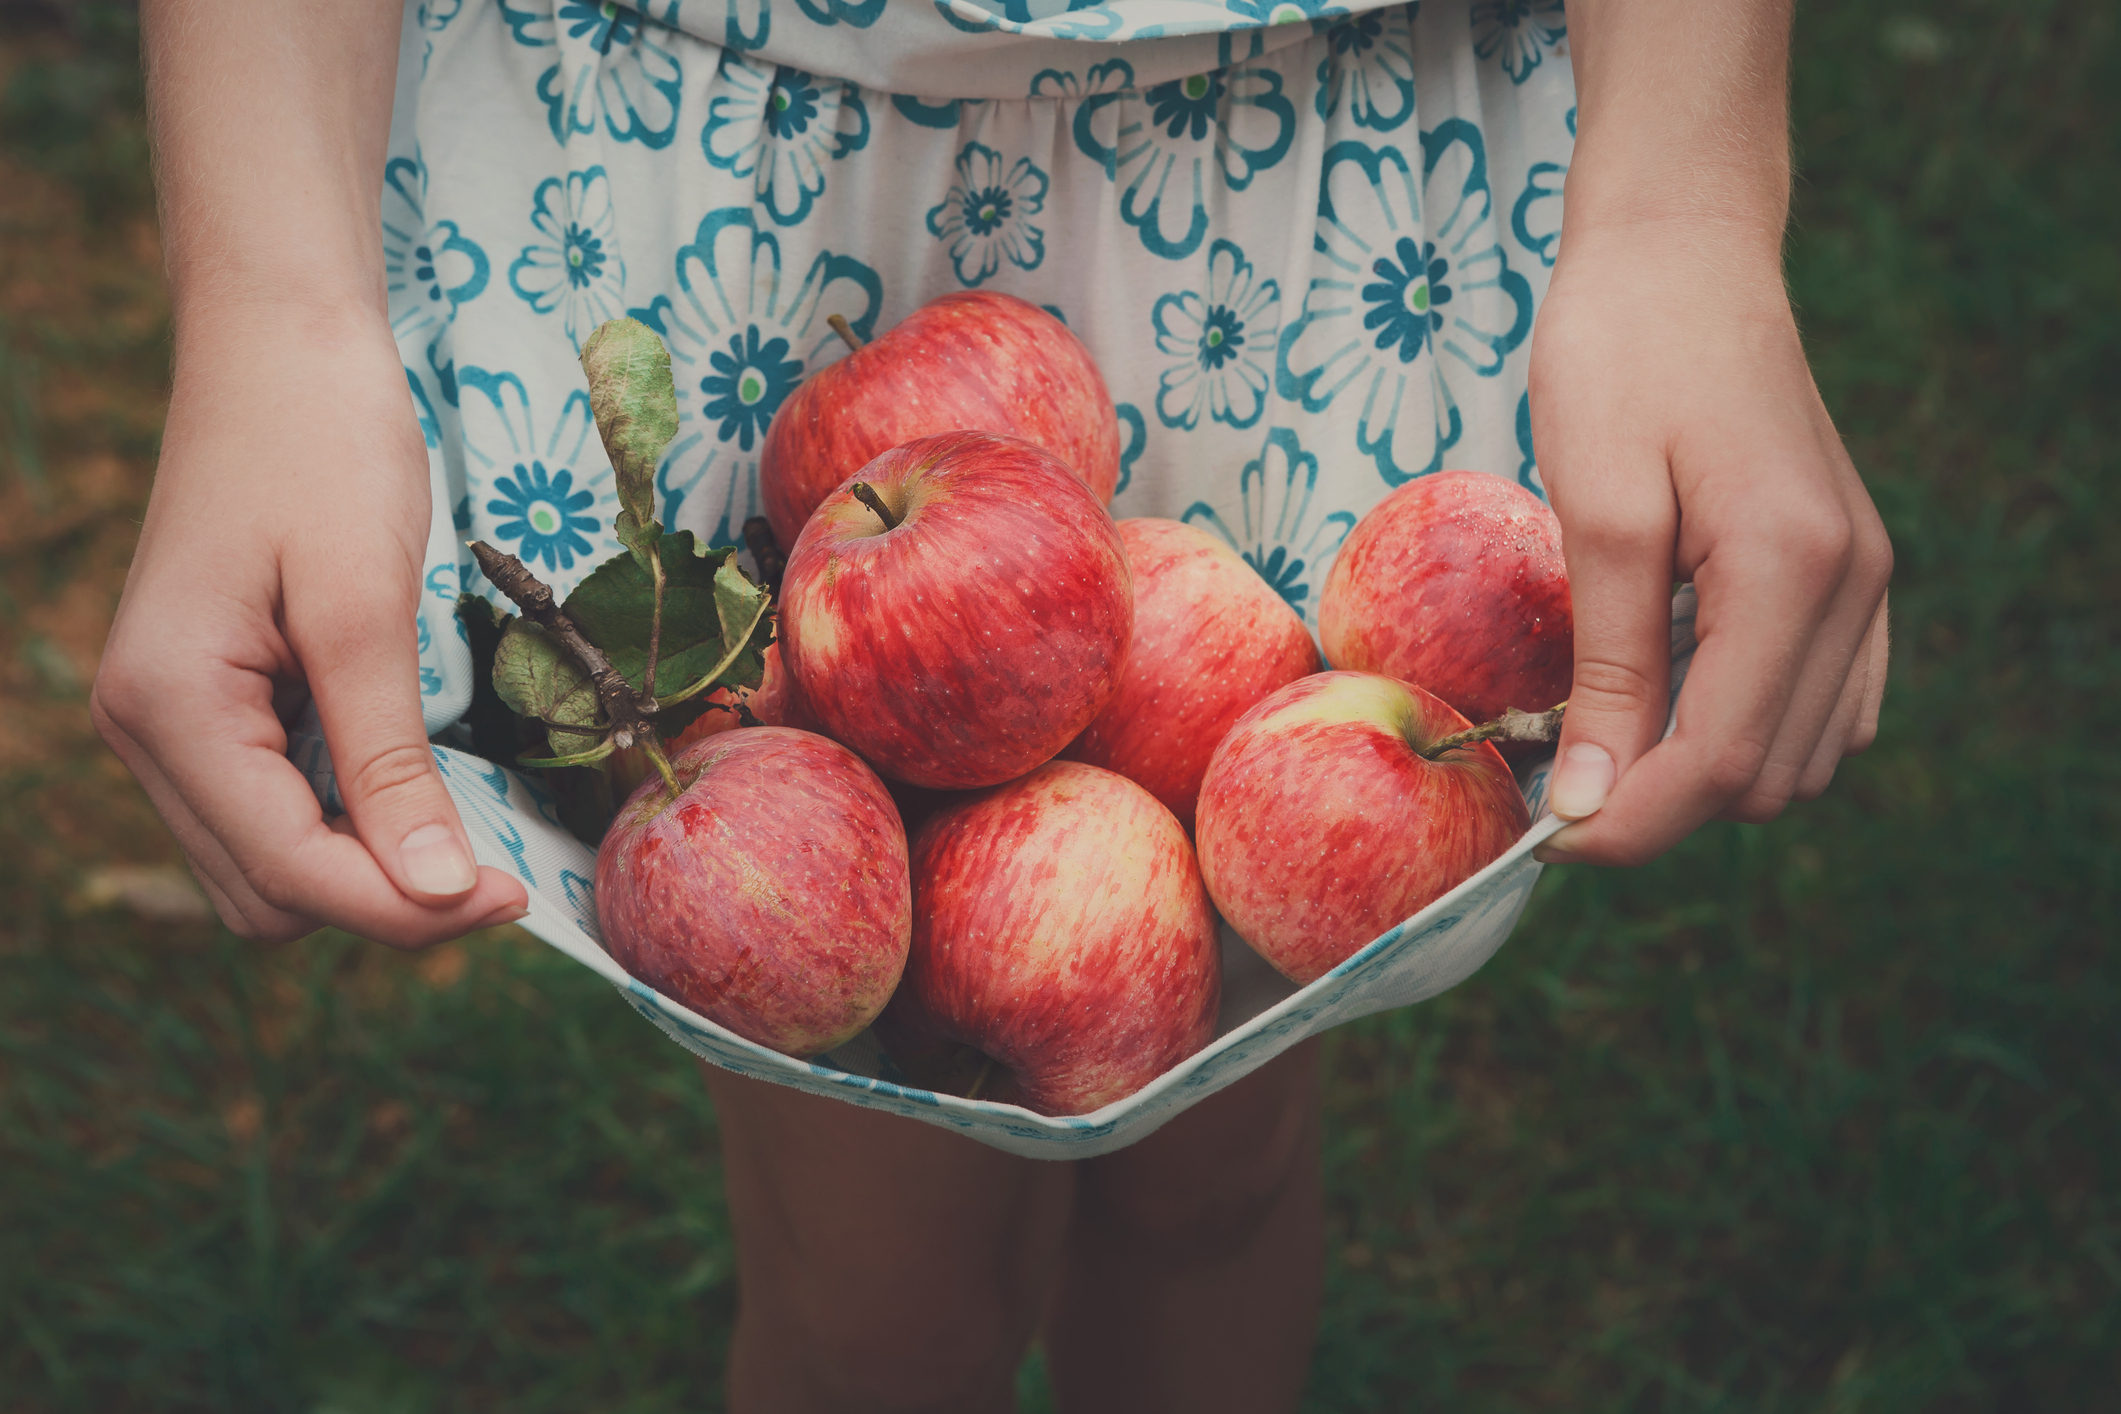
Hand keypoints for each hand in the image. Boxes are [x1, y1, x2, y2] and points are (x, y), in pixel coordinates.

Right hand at [92, 305, 528, 943]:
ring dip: (363, 868)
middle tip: (495, 864)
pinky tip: (412, 782)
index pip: (290, 873)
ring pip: (264, 866)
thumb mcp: (365, 605)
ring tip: (460, 821)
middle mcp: (145, 730)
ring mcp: (167, 720)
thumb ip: (389, 759)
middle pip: (268, 894)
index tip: (513, 896)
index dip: (406, 907)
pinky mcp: (205, 702)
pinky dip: (344, 819)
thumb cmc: (325, 444)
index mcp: (170, 707)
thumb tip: (433, 892)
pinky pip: (270, 807)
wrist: (280, 341)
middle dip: (381, 899)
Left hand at [1528, 229, 1891, 865]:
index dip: (1626, 823)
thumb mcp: (1596, 511)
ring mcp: (1864, 581)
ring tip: (1599, 729)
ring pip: (1799, 756)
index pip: (1719, 762)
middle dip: (1657, 801)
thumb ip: (1606, 667)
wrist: (1681, 250)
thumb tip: (1591, 800)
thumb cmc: (1621, 355)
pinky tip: (1665, 694)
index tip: (1542, 837)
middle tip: (1554, 773)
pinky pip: (1822, 704)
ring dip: (1699, 772)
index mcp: (1793, 571)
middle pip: (1763, 777)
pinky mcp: (1849, 571)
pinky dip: (1745, 727)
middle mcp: (1854, 587)